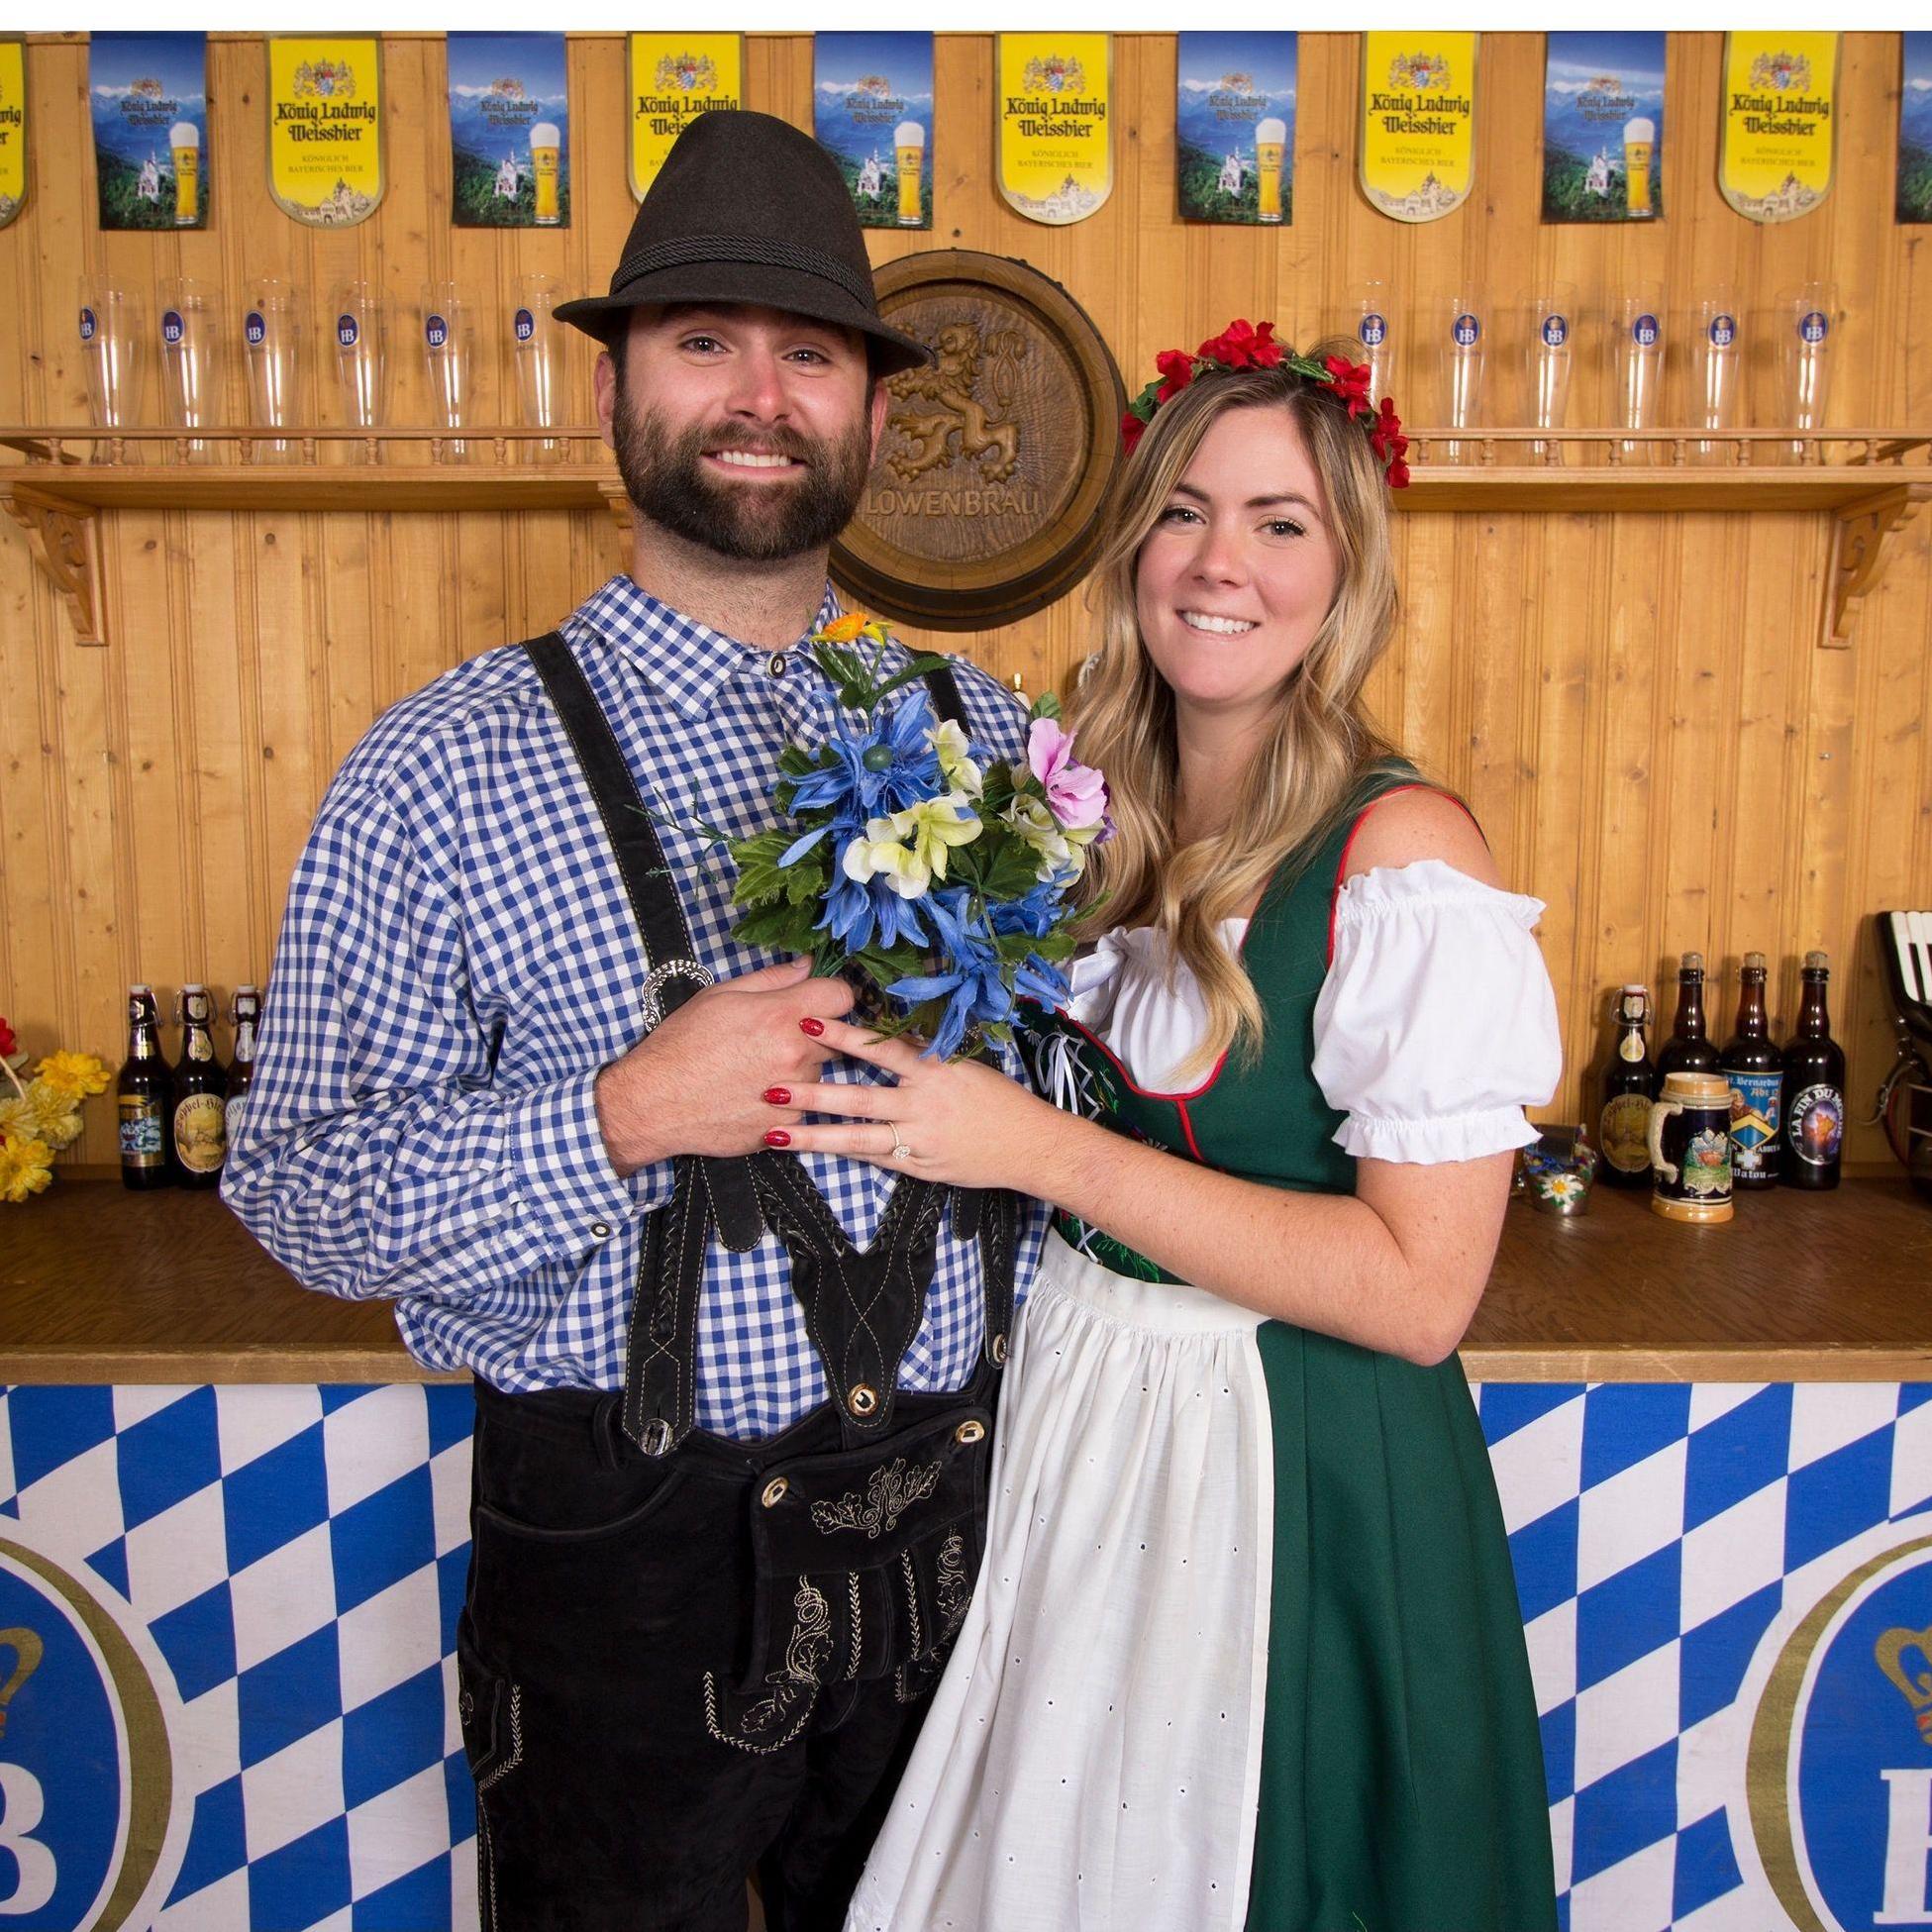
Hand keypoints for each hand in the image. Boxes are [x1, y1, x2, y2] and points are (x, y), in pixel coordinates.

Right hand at [594, 957, 854, 1171]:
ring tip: (756, 1068)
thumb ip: (773, 979)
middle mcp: (797, 1055)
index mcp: (783, 1016)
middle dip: (815, 1034)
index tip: (815, 1000)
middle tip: (776, 1036)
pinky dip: (785, 1101)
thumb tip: (807, 965)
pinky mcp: (787, 1127)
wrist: (654, 1103)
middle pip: (836, 1037)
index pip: (842, 996)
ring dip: (800, 1068)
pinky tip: (752, 1095)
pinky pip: (801, 1106)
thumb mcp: (720, 996)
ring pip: (818, 1073)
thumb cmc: (681, 1045)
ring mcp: (795, 1095)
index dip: (829, 995)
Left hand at [766, 1016, 1055, 1192]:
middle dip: (813, 1093)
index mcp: (933, 1071)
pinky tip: (811, 1151)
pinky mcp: (917, 1166)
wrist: (1029, 1145)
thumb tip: (885, 1029)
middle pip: (858, 1098)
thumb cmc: (997, 1100)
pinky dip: (843, 1154)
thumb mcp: (962, 1065)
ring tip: (775, 1132)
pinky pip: (874, 1160)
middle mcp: (921, 1104)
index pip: (880, 1048)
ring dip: (813, 1135)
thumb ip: (922, 1053)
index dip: (843, 1035)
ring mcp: (917, 1139)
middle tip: (771, 1087)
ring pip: (856, 1138)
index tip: (808, 1022)